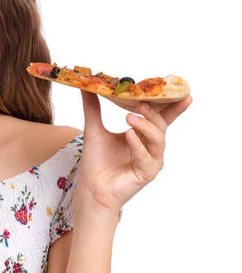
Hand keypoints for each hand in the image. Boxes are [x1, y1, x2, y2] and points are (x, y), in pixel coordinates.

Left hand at [76, 90, 192, 215]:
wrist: (90, 186)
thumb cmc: (96, 160)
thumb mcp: (94, 128)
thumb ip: (93, 107)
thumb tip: (87, 86)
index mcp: (143, 136)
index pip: (161, 119)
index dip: (174, 107)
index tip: (185, 94)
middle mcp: (151, 148)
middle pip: (161, 126)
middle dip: (153, 112)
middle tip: (140, 102)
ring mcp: (151, 161)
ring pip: (158, 140)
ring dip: (145, 126)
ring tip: (130, 117)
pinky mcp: (147, 173)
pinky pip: (146, 157)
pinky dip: (138, 145)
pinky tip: (129, 135)